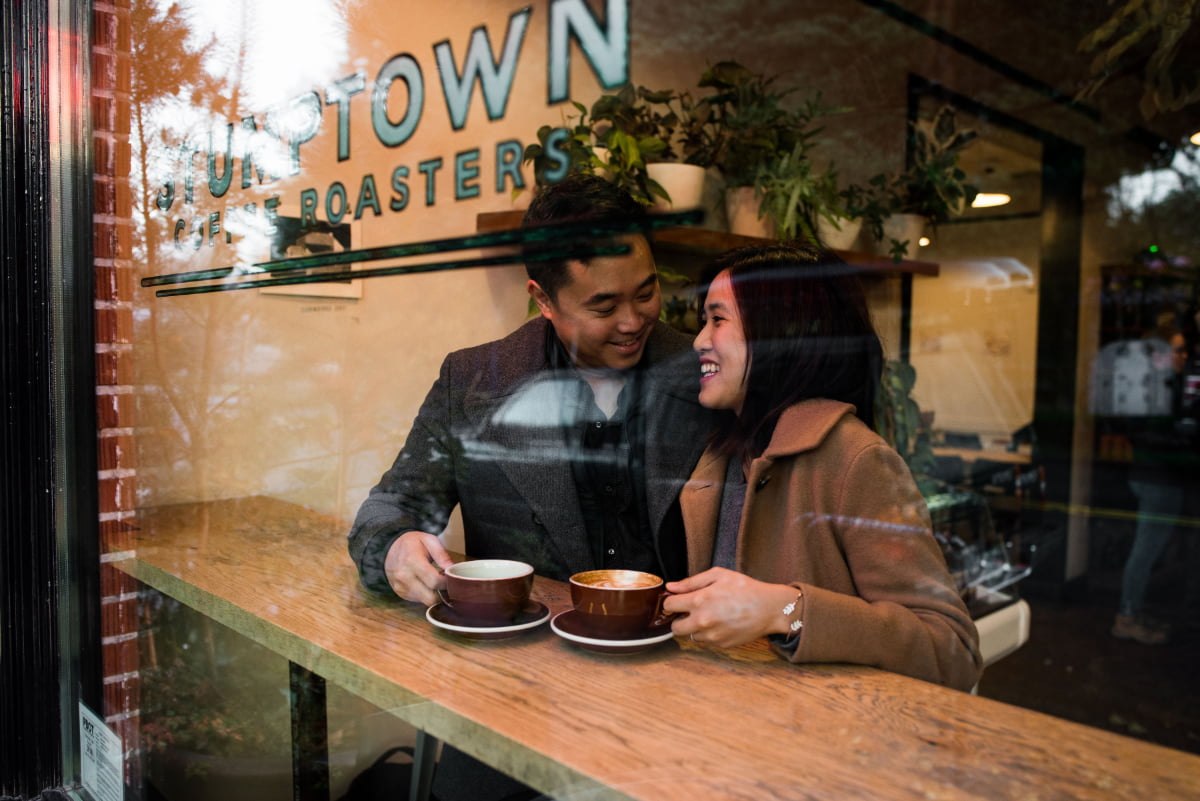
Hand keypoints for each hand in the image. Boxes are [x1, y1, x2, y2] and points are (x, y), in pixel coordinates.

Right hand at [384, 531, 454, 604]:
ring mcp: (401, 587)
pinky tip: (428, 584)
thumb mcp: (429, 540)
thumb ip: (442, 554)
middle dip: (443, 593)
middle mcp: (404, 577)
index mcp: (412, 561)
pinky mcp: (400, 593)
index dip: (447, 583)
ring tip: (437, 582)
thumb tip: (452, 569)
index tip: (452, 578)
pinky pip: (419, 600)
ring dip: (435, 595)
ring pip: (425, 601)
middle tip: (447, 584)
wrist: (390, 548)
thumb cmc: (411, 543)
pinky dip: (426, 595)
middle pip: (431, 597)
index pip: (434, 581)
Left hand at [663, 568, 800, 647]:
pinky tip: (723, 622)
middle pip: (675, 628)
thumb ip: (691, 582)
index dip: (671, 602)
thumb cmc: (745, 588)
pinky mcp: (722, 645)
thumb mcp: (718, 575)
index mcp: (699, 601)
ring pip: (692, 636)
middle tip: (690, 611)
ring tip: (711, 615)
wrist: (769, 608)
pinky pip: (708, 641)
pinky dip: (710, 633)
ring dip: (696, 627)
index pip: (668, 606)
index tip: (677, 600)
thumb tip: (670, 587)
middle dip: (679, 619)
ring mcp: (712, 636)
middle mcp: (702, 621)